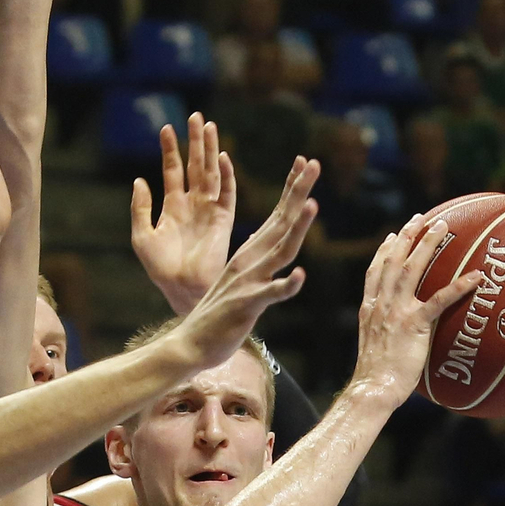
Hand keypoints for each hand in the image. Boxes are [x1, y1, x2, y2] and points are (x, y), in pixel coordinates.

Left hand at [131, 113, 235, 313]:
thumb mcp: (142, 236)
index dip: (170, 149)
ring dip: (210, 149)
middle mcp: (193, 204)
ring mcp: (210, 209)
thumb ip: (141, 208)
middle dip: (195, 140)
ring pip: (211, 172)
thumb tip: (139, 180)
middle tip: (196, 115)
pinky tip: (221, 157)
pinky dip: (225, 175)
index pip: (173, 170)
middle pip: (195, 165)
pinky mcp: (224, 219)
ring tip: (210, 125)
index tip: (167, 127)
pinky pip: (227, 192)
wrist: (182, 288)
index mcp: (173, 206)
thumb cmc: (161, 267)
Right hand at [169, 156, 318, 368]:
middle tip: (314, 163)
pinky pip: (270, 294)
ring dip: (297, 228)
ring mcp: (249, 282)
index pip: (277, 215)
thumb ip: (256, 262)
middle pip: (281, 222)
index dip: (292, 188)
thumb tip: (268, 246)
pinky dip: (285, 285)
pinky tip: (301, 277)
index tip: (304, 161)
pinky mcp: (247, 305)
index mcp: (250, 254)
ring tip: (312, 205)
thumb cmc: (219, 315)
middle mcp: (250, 262)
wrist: (191, 344)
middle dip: (299, 192)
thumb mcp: (241, 281)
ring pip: (279, 251)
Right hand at [352, 214, 482, 408]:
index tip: (392, 236)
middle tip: (421, 218)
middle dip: (407, 236)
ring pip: (412, 270)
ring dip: (427, 245)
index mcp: (370, 308)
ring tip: (442, 227)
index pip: (375, 272)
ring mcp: (396, 312)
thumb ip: (385, 334)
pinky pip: (439, 300)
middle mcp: (381, 304)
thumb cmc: (376, 377)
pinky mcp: (414, 324)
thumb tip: (400, 337)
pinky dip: (458, 286)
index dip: (384, 252)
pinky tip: (475, 276)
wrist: (373, 387)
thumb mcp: (375, 348)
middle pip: (394, 261)